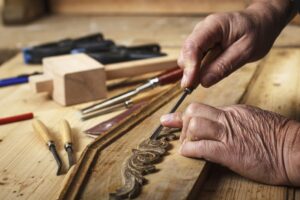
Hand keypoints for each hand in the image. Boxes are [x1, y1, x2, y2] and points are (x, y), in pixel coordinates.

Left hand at [160, 103, 299, 185]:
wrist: (296, 150)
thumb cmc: (278, 139)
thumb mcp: (253, 121)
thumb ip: (233, 121)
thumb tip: (218, 126)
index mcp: (234, 111)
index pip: (202, 108)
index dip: (184, 116)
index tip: (170, 119)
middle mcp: (228, 118)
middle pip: (194, 112)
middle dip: (183, 124)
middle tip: (183, 137)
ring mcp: (228, 134)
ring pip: (194, 125)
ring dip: (185, 137)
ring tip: (188, 147)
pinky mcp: (229, 152)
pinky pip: (200, 147)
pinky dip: (189, 151)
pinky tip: (189, 154)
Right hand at [179, 2, 294, 87]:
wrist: (261, 23)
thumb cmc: (257, 33)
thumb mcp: (246, 51)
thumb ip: (223, 66)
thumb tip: (203, 81)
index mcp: (214, 26)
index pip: (193, 46)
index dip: (189, 67)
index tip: (189, 84)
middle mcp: (202, 29)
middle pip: (185, 52)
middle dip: (188, 71)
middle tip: (194, 88)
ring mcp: (200, 36)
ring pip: (186, 57)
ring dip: (191, 71)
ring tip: (199, 83)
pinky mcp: (202, 44)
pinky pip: (193, 58)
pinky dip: (195, 69)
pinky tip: (201, 76)